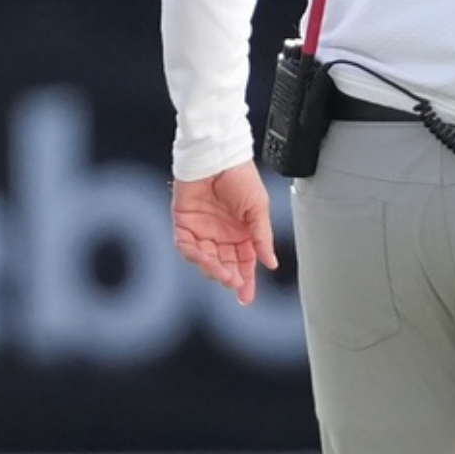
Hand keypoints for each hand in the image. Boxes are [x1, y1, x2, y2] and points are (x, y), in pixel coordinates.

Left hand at [174, 162, 278, 304]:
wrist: (217, 156)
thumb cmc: (240, 176)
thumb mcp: (258, 208)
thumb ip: (262, 237)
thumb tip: (270, 262)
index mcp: (242, 232)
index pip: (244, 262)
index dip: (246, 280)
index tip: (247, 297)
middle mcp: (222, 234)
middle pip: (225, 264)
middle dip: (230, 276)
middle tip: (235, 282)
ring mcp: (202, 230)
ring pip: (205, 259)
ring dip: (212, 268)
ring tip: (222, 272)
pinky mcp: (184, 223)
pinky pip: (186, 245)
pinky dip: (192, 253)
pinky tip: (202, 256)